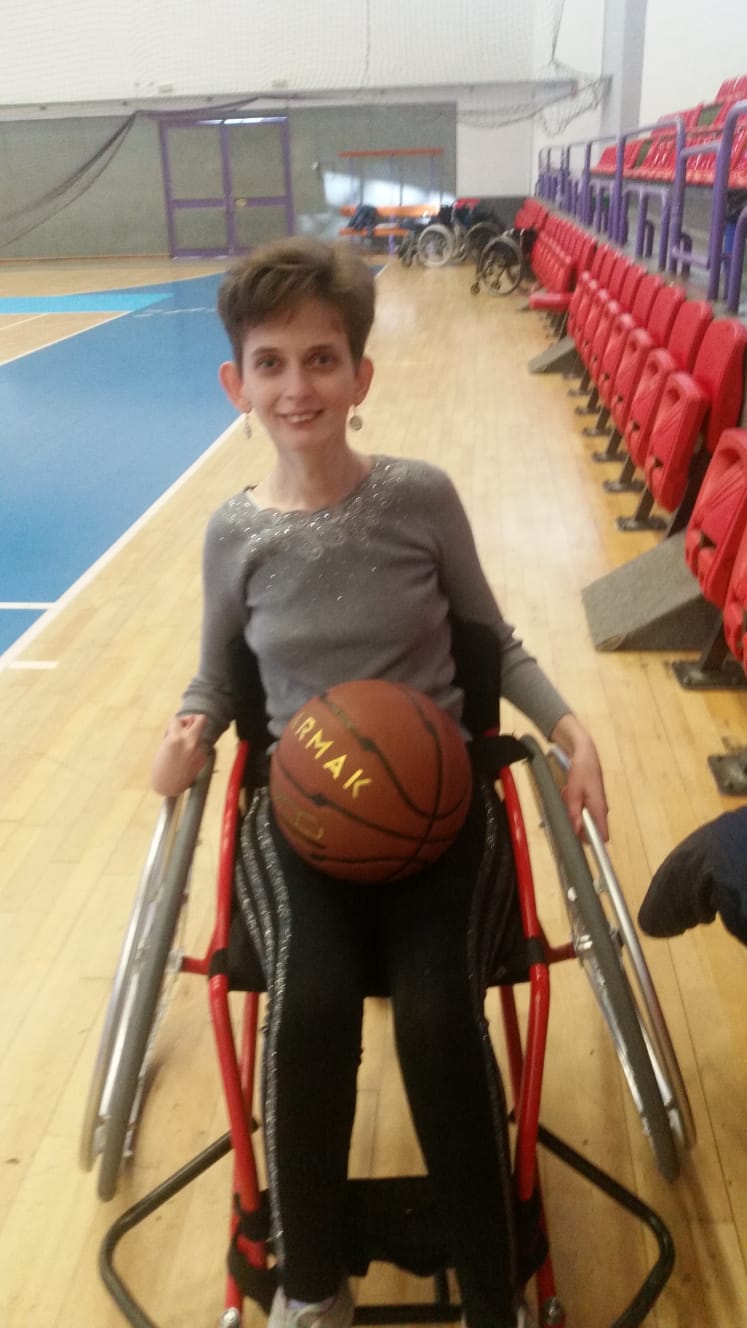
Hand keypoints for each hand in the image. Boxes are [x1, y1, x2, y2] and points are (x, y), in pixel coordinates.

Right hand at [151, 713, 210, 796]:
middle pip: (201, 719)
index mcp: (176, 738)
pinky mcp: (203, 757)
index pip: (177, 719)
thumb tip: (189, 722)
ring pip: (199, 735)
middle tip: (187, 726)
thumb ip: (175, 733)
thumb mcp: (164, 746)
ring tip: (181, 751)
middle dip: (194, 719)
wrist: (168, 787)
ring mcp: (199, 750)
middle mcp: (190, 742)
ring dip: (192, 738)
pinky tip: (186, 758)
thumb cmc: (161, 767)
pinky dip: (194, 749)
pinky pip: (200, 747)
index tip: (171, 731)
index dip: (173, 724)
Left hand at [549, 713, 608, 840]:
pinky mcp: (591, 797)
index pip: (602, 836)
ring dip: (572, 811)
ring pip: (582, 816)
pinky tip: (568, 791)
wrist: (585, 752)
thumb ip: (574, 814)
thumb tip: (576, 832)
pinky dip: (572, 802)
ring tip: (566, 795)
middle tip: (566, 812)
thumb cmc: (581, 772)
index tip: (577, 842)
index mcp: (599, 809)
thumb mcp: (573, 793)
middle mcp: (600, 809)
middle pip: (589, 828)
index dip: (591, 842)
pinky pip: (580, 806)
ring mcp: (596, 803)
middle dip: (575, 824)